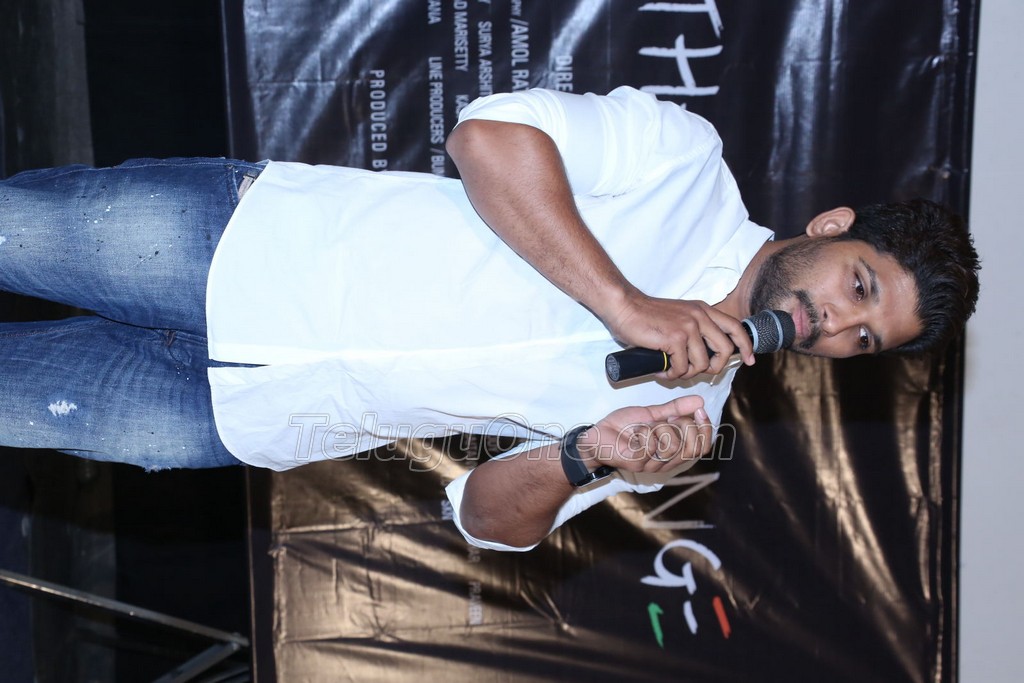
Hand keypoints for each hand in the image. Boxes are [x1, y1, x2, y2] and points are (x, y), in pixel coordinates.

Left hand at [577, 396, 714, 473]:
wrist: (597, 434)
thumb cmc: (623, 427)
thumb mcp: (652, 413)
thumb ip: (675, 408)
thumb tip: (699, 401)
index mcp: (672, 451)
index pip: (702, 448)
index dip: (705, 429)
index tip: (699, 411)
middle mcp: (665, 461)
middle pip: (692, 448)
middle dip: (684, 425)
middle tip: (668, 418)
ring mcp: (651, 464)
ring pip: (673, 445)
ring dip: (660, 428)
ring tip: (646, 427)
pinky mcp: (637, 462)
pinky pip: (652, 444)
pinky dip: (644, 431)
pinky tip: (635, 432)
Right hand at [602, 290, 754, 379]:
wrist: (624, 307)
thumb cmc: (645, 315)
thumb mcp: (679, 316)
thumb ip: (693, 328)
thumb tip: (704, 354)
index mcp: (703, 310)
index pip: (735, 327)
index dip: (746, 346)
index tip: (749, 360)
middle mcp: (700, 316)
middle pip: (726, 349)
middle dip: (716, 367)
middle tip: (703, 372)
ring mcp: (688, 327)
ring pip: (703, 363)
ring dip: (689, 373)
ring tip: (674, 371)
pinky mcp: (675, 339)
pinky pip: (683, 368)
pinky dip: (672, 375)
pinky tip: (662, 371)